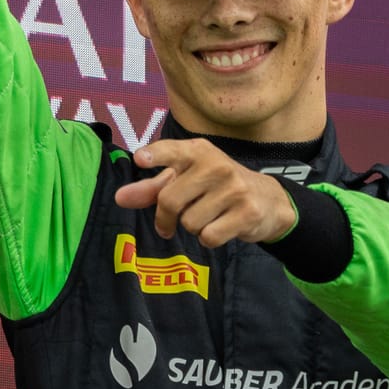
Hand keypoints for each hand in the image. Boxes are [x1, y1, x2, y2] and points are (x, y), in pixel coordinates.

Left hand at [114, 138, 298, 247]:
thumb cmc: (217, 188)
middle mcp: (217, 165)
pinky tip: (221, 226)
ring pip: (189, 222)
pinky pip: (208, 236)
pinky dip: (209, 238)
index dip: (155, 155)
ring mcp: (234, 188)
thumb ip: (152, 189)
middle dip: (166, 218)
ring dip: (193, 227)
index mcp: (198, 151)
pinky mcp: (247, 212)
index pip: (172, 150)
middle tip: (169, 223)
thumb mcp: (187, 180)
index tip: (140, 159)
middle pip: (170, 200)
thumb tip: (120, 198)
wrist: (268, 200)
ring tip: (208, 216)